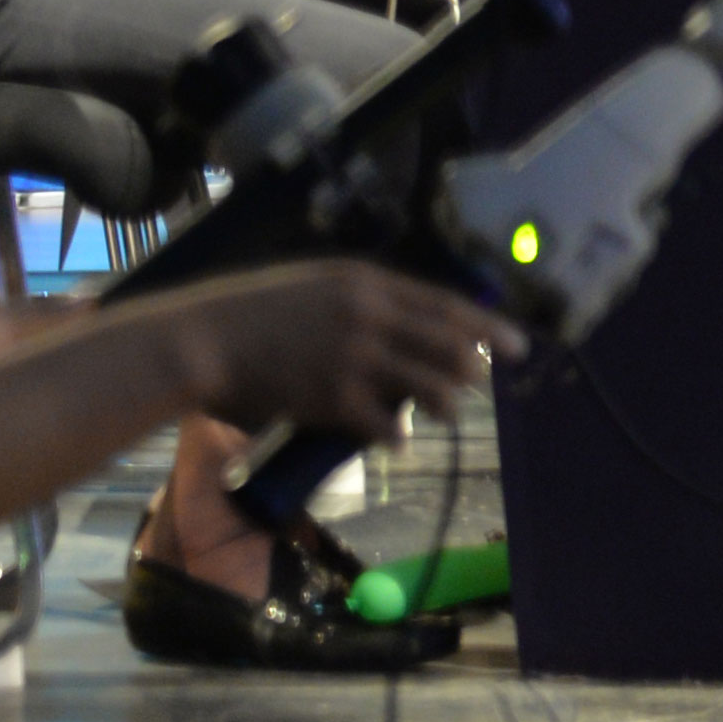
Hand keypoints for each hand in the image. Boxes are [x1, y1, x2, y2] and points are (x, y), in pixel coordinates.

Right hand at [167, 260, 515, 443]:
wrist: (203, 339)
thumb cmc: (250, 310)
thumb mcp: (311, 283)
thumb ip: (360, 297)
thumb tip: (408, 320)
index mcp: (363, 281)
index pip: (445, 305)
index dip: (489, 327)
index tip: (519, 345)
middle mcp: (368, 317)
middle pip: (449, 347)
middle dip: (475, 369)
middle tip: (482, 382)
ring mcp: (354, 359)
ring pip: (430, 387)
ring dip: (445, 405)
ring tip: (445, 413)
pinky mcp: (334, 399)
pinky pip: (386, 424)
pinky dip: (396, 434)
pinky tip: (396, 440)